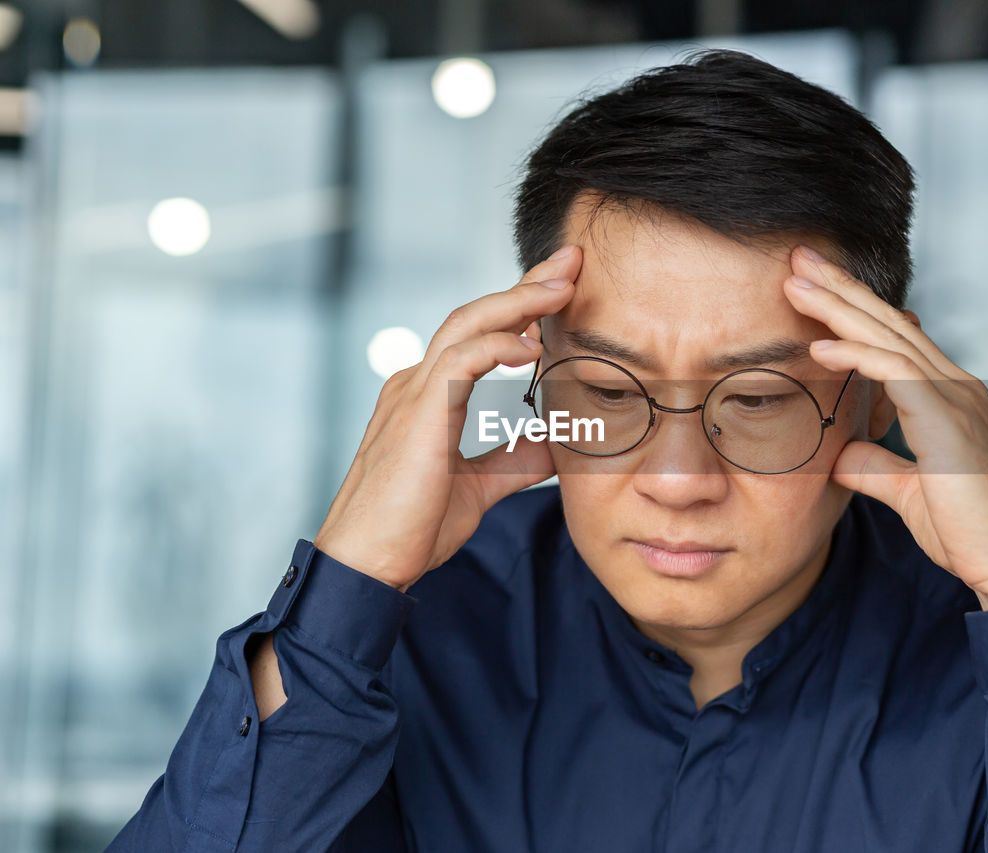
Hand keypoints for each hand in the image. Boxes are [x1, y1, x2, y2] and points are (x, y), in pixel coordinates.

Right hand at [313, 246, 581, 591]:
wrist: (367, 564)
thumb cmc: (412, 526)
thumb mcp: (481, 485)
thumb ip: (515, 458)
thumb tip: (558, 443)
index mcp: (429, 395)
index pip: (480, 334)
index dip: (522, 307)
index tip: (563, 287)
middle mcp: (417, 382)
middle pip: (476, 314)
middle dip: (527, 284)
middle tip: (572, 258)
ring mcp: (412, 393)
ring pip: (468, 324)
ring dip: (518, 300)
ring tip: (562, 284)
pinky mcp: (417, 413)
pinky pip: (460, 362)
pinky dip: (497, 346)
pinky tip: (531, 344)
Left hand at [784, 246, 987, 609]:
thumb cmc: (972, 532)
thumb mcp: (910, 491)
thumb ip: (876, 466)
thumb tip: (839, 454)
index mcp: (949, 397)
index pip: (893, 339)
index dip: (851, 310)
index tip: (810, 287)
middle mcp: (956, 387)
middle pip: (888, 323)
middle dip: (840, 288)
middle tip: (797, 256)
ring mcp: (957, 399)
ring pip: (890, 336)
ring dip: (839, 307)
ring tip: (796, 281)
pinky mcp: (951, 422)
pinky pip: (899, 373)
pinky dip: (857, 356)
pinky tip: (819, 347)